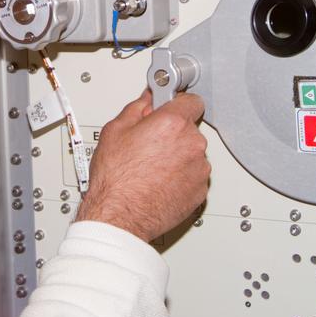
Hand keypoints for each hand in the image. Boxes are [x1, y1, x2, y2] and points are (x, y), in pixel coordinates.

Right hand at [75, 90, 209, 241]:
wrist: (120, 216)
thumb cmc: (115, 179)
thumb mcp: (115, 131)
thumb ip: (137, 108)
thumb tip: (147, 99)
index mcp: (172, 123)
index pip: (191, 100)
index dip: (178, 103)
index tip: (170, 107)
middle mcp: (192, 144)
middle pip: (189, 128)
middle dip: (172, 133)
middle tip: (150, 144)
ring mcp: (199, 169)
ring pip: (193, 153)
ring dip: (178, 156)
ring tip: (152, 167)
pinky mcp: (200, 191)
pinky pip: (195, 176)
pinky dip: (182, 177)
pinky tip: (160, 181)